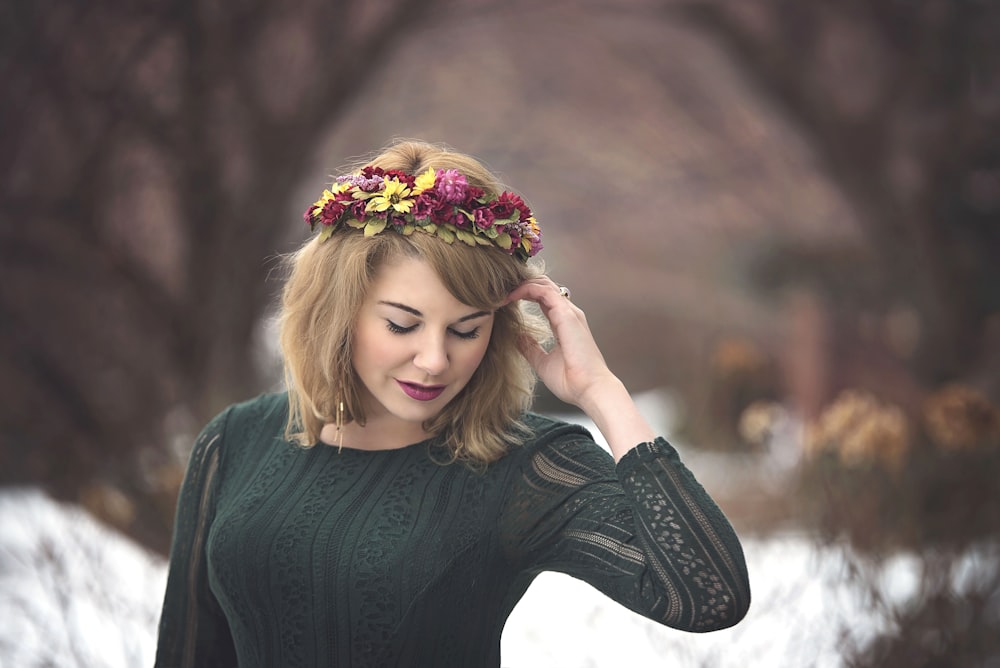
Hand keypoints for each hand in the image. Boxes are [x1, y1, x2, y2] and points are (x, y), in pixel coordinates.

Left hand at [505, 277, 616, 408]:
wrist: (589, 389)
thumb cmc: (572, 380)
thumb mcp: (543, 362)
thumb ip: (531, 348)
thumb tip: (518, 338)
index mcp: (564, 324)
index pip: (543, 298)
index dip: (524, 294)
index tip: (504, 301)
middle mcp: (568, 314)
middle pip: (544, 286)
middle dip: (521, 284)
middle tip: (500, 292)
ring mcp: (568, 312)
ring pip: (544, 284)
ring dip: (521, 284)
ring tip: (502, 292)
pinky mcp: (566, 314)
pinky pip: (544, 291)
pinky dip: (526, 289)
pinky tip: (511, 296)